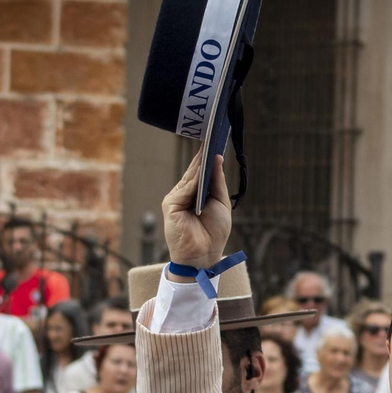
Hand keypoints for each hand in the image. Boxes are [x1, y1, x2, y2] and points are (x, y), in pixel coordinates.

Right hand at [163, 152, 231, 268]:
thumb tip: (217, 159)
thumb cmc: (213, 232)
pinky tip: (201, 172)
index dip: (207, 159)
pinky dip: (193, 182)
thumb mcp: (220, 203)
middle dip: (203, 157)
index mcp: (196, 194)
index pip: (201, 173)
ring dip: (199, 164)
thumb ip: (217, 182)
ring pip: (189, 178)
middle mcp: (184, 194)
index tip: (214, 142)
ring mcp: (176, 199)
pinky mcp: (170, 205)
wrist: (204, 254)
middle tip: (211, 138)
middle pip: (194, 172)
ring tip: (208, 149)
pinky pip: (183, 190)